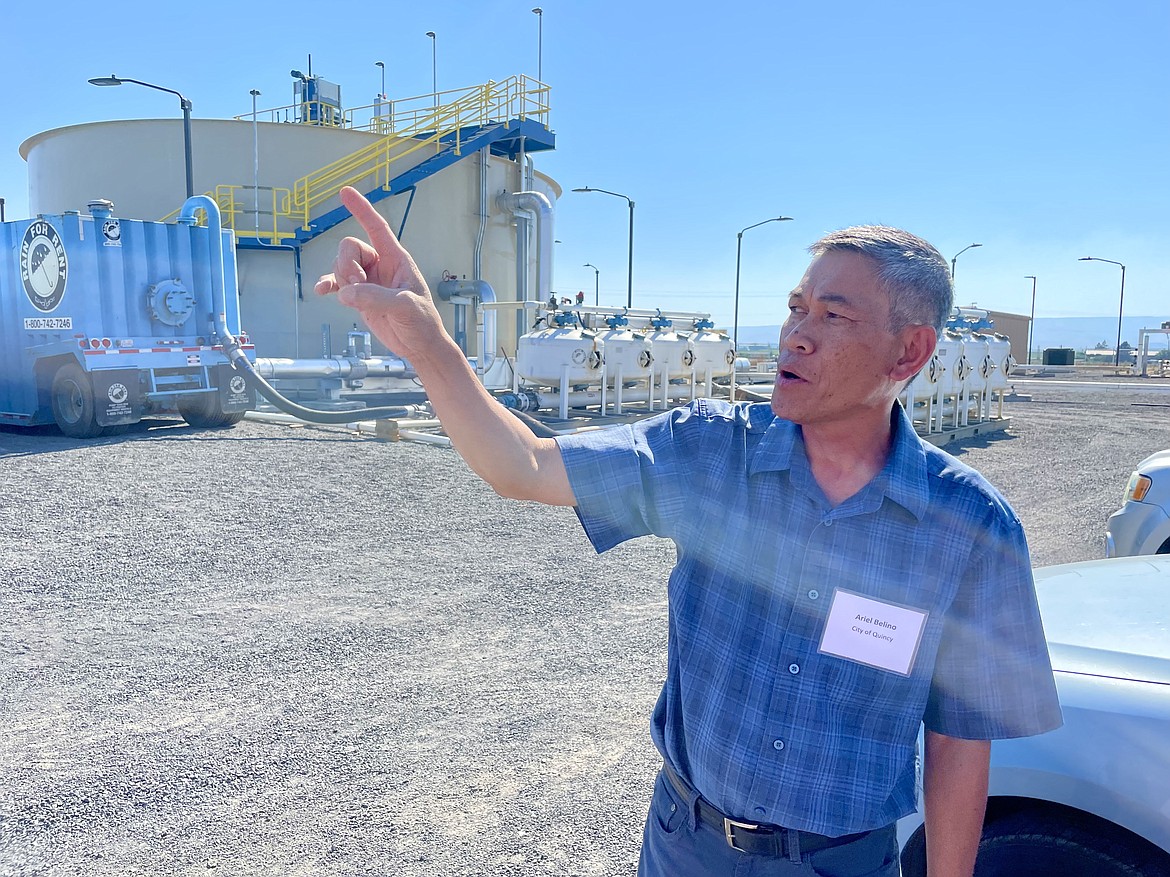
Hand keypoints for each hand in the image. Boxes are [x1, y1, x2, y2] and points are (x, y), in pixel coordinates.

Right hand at [314, 186, 444, 360]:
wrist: (419, 346)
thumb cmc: (421, 322)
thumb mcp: (404, 307)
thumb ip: (376, 297)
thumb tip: (346, 293)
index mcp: (397, 259)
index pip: (377, 227)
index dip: (362, 209)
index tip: (345, 192)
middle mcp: (380, 265)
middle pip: (349, 248)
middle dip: (346, 263)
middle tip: (356, 283)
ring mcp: (368, 281)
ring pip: (341, 266)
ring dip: (341, 279)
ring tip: (353, 298)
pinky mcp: (359, 297)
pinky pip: (336, 283)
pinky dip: (328, 285)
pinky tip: (321, 291)